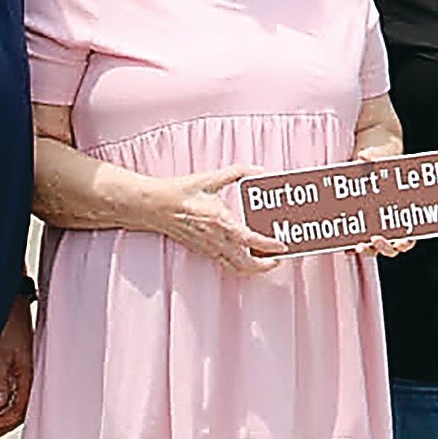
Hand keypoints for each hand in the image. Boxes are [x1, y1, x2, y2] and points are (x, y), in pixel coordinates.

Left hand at [0, 297, 33, 438]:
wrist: (12, 302)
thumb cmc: (9, 321)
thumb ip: (0, 379)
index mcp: (29, 372)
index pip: (19, 408)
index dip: (3, 423)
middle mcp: (31, 373)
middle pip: (21, 409)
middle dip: (4, 424)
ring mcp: (26, 369)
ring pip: (20, 402)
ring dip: (4, 415)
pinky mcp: (21, 365)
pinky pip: (18, 392)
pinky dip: (7, 402)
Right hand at [143, 166, 283, 273]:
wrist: (155, 205)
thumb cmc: (181, 191)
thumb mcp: (210, 178)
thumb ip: (237, 172)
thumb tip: (258, 169)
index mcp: (220, 221)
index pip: (250, 240)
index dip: (269, 245)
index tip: (282, 246)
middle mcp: (215, 239)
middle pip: (245, 264)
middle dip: (264, 265)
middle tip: (278, 258)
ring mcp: (208, 248)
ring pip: (235, 268)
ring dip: (253, 269)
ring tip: (266, 260)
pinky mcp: (202, 250)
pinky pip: (225, 264)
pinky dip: (239, 265)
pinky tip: (246, 256)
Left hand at [348, 143, 411, 255]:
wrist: (372, 163)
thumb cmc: (382, 165)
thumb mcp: (379, 161)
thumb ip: (372, 158)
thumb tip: (364, 156)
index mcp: (402, 216)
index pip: (409, 238)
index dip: (405, 242)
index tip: (400, 241)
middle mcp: (390, 228)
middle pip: (390, 248)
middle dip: (384, 247)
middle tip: (375, 239)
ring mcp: (375, 229)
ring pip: (373, 248)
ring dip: (367, 250)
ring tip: (357, 246)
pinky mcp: (360, 226)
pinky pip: (357, 241)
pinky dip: (351, 245)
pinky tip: (344, 245)